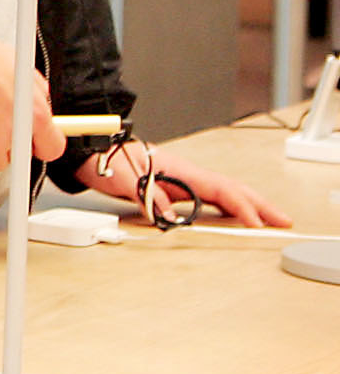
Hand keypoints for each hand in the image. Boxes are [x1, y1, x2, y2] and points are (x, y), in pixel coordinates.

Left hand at [72, 147, 293, 227]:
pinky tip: (235, 215)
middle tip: (284, 221)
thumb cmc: (104, 160)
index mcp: (178, 169)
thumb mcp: (122, 178)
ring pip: (224, 192)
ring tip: (268, 220)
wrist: (89, 150)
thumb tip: (165, 212)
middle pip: (231, 188)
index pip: (219, 189)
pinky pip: (209, 196)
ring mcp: (182, 178)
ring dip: (248, 205)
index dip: (240, 206)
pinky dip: (229, 205)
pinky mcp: (175, 185)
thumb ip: (146, 193)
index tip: (256, 223)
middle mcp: (185, 172)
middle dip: (259, 205)